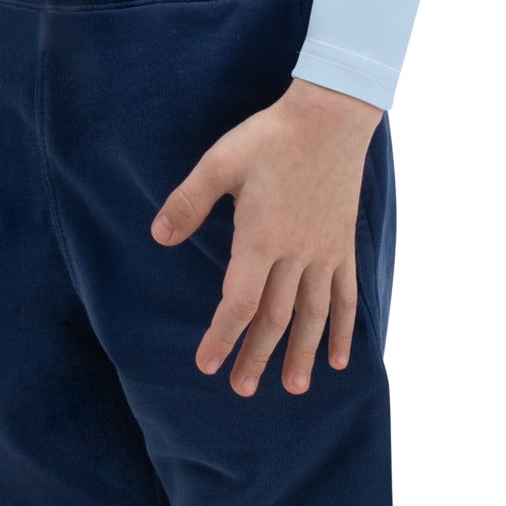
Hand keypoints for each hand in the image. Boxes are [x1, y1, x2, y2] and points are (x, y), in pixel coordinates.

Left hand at [149, 78, 383, 395]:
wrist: (329, 117)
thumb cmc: (271, 137)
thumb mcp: (221, 162)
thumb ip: (189, 201)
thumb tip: (159, 237)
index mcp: (260, 238)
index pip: (237, 303)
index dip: (222, 337)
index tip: (206, 365)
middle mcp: (294, 254)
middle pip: (273, 318)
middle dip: (256, 356)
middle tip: (242, 389)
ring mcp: (323, 251)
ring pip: (312, 315)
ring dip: (301, 354)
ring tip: (292, 387)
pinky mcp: (343, 244)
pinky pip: (346, 296)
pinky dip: (344, 329)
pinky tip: (342, 358)